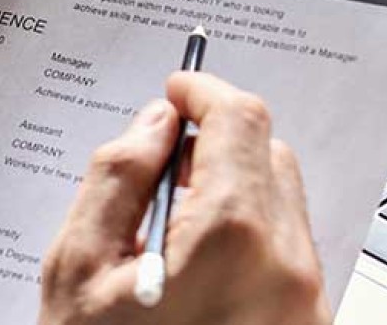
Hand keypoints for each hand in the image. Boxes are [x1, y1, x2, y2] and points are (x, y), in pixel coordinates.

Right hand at [40, 72, 331, 324]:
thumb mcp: (78, 267)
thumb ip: (116, 175)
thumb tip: (155, 122)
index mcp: (231, 237)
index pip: (240, 118)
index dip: (205, 88)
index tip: (179, 86)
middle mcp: (286, 266)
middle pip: (267, 150)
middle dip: (216, 138)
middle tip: (162, 163)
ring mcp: (305, 301)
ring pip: (280, 196)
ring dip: (233, 183)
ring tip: (172, 226)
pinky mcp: (307, 323)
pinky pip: (286, 244)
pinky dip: (248, 226)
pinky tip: (197, 261)